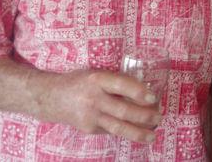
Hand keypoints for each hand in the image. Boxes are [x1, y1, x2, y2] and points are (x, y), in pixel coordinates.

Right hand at [40, 68, 162, 142]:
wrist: (52, 97)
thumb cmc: (81, 82)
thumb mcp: (97, 75)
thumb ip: (116, 82)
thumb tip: (145, 92)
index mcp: (97, 79)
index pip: (121, 85)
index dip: (138, 92)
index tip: (153, 97)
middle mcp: (93, 98)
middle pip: (122, 110)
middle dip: (144, 115)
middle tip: (159, 117)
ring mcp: (90, 116)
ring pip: (117, 127)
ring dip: (138, 132)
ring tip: (153, 135)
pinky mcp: (89, 129)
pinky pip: (111, 130)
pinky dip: (126, 131)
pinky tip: (138, 133)